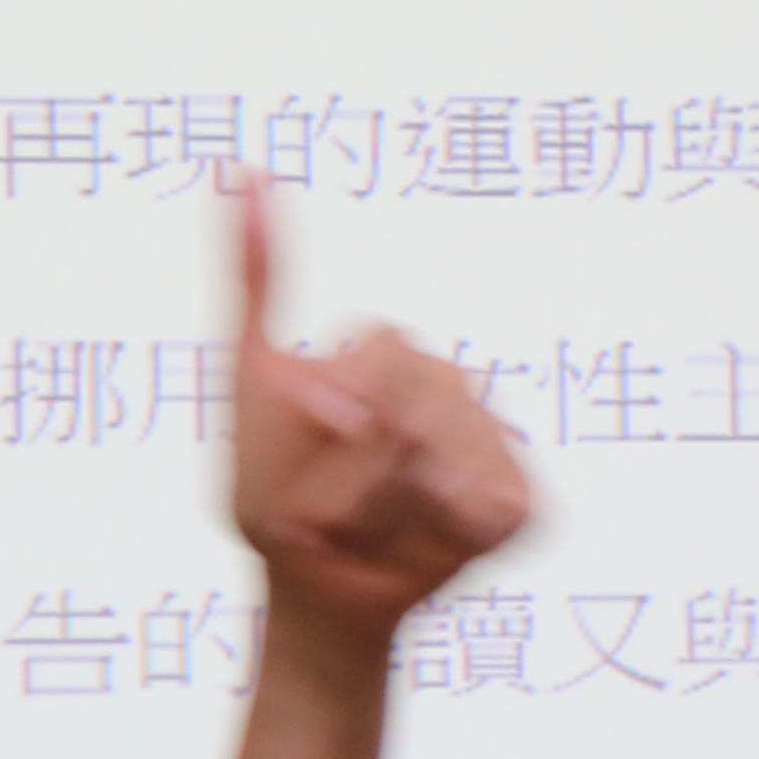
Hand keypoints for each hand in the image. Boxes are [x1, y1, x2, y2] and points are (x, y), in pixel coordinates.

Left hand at [224, 174, 533, 653]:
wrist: (310, 593)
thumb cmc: (272, 490)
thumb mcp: (245, 378)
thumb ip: (252, 274)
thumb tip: (239, 166)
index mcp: (388, 356)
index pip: (384, 351)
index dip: (345, 398)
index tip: (314, 427)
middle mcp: (449, 389)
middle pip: (426, 397)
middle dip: (360, 464)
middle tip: (329, 500)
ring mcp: (491, 444)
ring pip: (457, 460)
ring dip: (389, 511)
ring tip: (366, 530)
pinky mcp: (520, 504)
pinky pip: (499, 508)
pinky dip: (449, 537)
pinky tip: (423, 547)